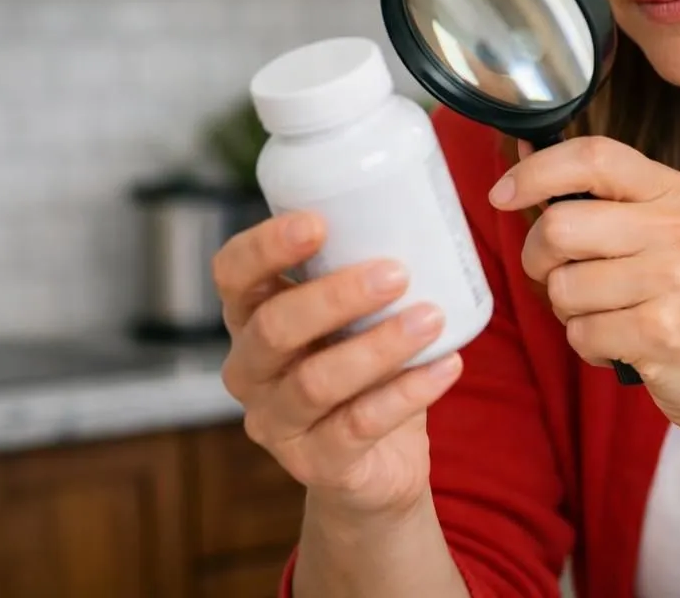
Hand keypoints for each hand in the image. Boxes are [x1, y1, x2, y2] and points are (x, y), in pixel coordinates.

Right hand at [213, 213, 463, 519]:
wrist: (376, 468)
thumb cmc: (366, 371)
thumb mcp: (355, 320)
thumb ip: (367, 274)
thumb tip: (424, 212)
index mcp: (253, 319)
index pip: (233, 275)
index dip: (264, 247)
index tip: (318, 222)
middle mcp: (250, 370)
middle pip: (274, 328)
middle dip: (335, 296)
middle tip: (397, 273)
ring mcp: (276, 423)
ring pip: (316, 381)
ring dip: (379, 345)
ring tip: (431, 318)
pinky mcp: (316, 464)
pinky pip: (359, 425)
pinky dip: (408, 392)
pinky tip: (447, 366)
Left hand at [488, 136, 679, 439]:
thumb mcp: (665, 233)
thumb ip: (600, 198)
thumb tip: (522, 157)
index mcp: (675, 193)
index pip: (593, 156)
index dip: (536, 172)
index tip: (503, 194)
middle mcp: (678, 229)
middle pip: (559, 226)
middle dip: (539, 260)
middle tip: (563, 277)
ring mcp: (674, 280)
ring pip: (563, 287)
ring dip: (570, 312)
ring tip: (610, 315)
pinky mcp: (661, 333)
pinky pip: (581, 335)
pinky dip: (589, 347)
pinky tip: (624, 344)